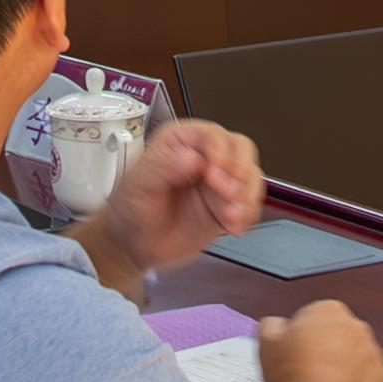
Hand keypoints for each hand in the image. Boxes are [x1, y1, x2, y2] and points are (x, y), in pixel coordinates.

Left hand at [91, 117, 264, 273]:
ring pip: (251, 174)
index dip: (220, 154)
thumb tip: (192, 158)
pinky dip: (248, 214)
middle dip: (239, 173)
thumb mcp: (139, 187)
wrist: (136, 246)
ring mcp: (218, 179)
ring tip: (230, 217)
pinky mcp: (227, 202)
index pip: (212, 135)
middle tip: (227, 196)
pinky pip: (251, 200)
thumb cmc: (131, 211)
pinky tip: (232, 226)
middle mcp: (203, 155)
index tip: (213, 177)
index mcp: (179, 142)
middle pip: (240, 148)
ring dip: (246, 196)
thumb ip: (162, 167)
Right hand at [253, 301, 382, 381]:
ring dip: (339, 368)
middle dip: (321, 349)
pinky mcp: (380, 378)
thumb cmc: (298, 381)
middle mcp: (355, 327)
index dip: (298, 336)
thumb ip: (271, 325)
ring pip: (351, 357)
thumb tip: (276, 325)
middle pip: (334, 334)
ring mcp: (372, 353)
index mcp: (327, 311)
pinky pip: (364, 379)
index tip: (291, 351)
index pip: (311, 315)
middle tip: (303, 371)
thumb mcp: (267, 345)